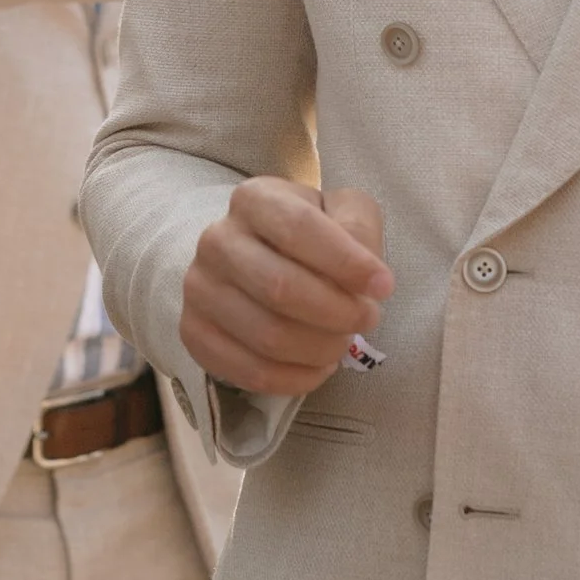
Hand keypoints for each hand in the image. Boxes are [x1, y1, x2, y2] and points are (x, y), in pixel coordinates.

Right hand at [181, 180, 391, 397]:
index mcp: (254, 200)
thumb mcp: (343, 212)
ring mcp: (199, 289)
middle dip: (337, 312)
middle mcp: (217, 240)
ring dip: (320, 349)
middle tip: (367, 319)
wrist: (257, 257)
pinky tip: (319, 367)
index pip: (298, 228)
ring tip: (343, 343)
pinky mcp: (194, 333)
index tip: (384, 287)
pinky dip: (295, 379)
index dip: (346, 262)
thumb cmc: (312, 236)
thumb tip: (366, 274)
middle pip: (280, 289)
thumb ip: (358, 227)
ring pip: (267, 337)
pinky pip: (249, 372)